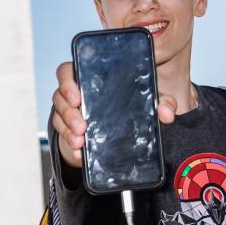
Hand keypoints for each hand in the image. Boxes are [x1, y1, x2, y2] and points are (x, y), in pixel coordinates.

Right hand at [47, 59, 178, 169]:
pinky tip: (80, 152)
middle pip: (59, 96)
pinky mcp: (68, 130)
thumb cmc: (130, 104)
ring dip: (67, 130)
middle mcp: (75, 93)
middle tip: (82, 127)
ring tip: (80, 141)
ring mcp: (69, 112)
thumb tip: (167, 113)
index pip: (67, 72)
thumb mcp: (146, 100)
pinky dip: (70, 145)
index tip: (76, 97)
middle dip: (68, 112)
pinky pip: (62, 136)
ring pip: (58, 116)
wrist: (121, 128)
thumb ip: (161, 101)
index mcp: (89, 78)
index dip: (67, 82)